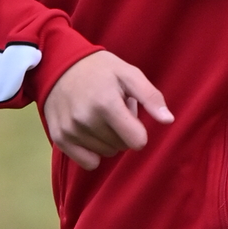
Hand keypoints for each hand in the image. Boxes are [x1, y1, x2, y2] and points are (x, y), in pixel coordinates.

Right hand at [41, 49, 172, 169]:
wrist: (59, 65)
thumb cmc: (100, 70)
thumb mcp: (129, 74)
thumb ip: (151, 97)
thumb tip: (168, 120)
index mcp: (106, 104)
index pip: (137, 141)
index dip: (139, 130)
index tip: (131, 116)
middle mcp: (86, 120)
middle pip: (122, 147)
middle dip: (122, 131)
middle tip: (112, 110)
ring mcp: (71, 130)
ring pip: (107, 153)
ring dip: (107, 139)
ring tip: (99, 116)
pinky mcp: (60, 138)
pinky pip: (88, 163)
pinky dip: (92, 152)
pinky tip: (89, 132)